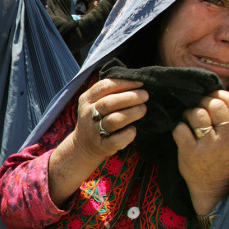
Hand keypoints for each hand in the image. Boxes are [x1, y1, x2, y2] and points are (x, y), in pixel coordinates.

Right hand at [48, 78, 147, 205]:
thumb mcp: (94, 102)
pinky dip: (128, 134)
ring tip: (143, 109)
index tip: (140, 83)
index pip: (104, 86)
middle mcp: (88, 114)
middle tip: (145, 96)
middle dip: (130, 97)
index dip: (124, 83)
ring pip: (114, 120)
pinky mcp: (102, 146)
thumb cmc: (96, 119)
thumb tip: (135, 81)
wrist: (84, 146)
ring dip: (132, 113)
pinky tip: (134, 129)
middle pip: (109, 103)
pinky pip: (117, 140)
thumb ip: (108, 92)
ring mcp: (94, 131)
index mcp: (86, 99)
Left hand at [172, 90, 228, 214]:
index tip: (211, 97)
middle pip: (214, 104)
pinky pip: (180, 127)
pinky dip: (178, 127)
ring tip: (188, 121)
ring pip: (196, 113)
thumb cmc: (224, 158)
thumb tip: (214, 91)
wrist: (214, 186)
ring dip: (188, 113)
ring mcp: (209, 146)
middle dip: (202, 102)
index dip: (218, 93)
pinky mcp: (190, 152)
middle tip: (197, 109)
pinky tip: (182, 133)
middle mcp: (228, 138)